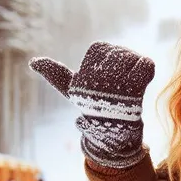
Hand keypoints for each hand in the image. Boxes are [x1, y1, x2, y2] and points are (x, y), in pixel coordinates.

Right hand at [29, 42, 154, 168]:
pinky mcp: (136, 92)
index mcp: (83, 79)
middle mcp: (97, 83)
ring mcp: (118, 88)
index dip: (107, 55)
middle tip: (124, 73)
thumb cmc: (93, 107)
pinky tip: (144, 75)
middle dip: (123, 59)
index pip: (99, 48)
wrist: (115, 132)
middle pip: (117, 52)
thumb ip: (56, 75)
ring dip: (136, 64)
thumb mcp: (72, 91)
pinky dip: (147, 67)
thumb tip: (33, 62)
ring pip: (132, 57)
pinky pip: (146, 65)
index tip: (108, 70)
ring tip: (133, 77)